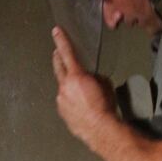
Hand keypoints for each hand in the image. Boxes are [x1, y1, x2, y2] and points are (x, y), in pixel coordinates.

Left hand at [51, 27, 116, 148]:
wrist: (100, 129)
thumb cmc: (104, 106)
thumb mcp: (104, 84)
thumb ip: (93, 77)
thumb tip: (90, 80)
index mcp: (76, 76)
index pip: (67, 53)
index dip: (61, 40)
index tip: (56, 31)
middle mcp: (64, 87)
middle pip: (58, 67)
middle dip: (58, 58)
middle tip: (57, 53)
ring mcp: (61, 100)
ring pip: (62, 87)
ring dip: (67, 85)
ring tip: (78, 90)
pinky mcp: (61, 112)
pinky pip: (64, 101)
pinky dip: (69, 100)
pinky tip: (78, 105)